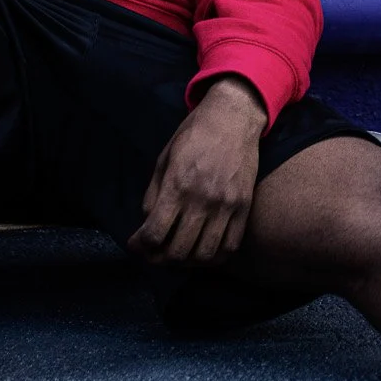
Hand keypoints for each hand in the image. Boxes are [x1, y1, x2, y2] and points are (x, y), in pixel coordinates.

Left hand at [131, 76, 266, 264]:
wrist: (233, 118)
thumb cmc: (193, 135)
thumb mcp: (164, 159)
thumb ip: (154, 194)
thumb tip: (147, 224)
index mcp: (177, 185)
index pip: (154, 233)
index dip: (140, 247)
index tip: (136, 245)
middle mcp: (202, 199)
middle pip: (178, 250)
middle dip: (160, 259)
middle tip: (154, 254)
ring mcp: (226, 205)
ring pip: (205, 254)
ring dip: (187, 262)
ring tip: (179, 255)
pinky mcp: (244, 206)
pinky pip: (231, 245)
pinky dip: (215, 257)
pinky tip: (203, 251)